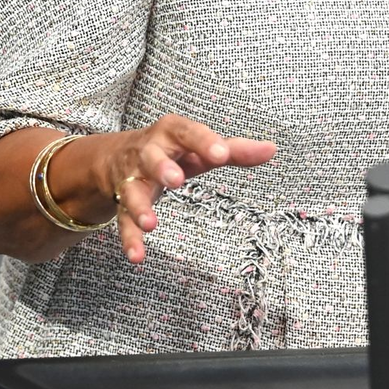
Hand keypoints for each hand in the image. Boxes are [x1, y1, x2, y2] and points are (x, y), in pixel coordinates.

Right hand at [105, 114, 276, 263]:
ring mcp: (132, 178)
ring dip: (140, 207)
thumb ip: (235, 150)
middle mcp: (148, 153)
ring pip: (132, 191)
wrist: (118, 155)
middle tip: (176, 180)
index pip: (189, 133)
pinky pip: (124, 221)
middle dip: (162, 168)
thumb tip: (271, 149)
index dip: (204, 142)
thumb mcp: (201, 147)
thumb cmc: (172, 149)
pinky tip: (137, 255)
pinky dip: (130, 238)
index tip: (221, 154)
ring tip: (151, 224)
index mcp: (172, 133)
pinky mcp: (123, 203)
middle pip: (152, 158)